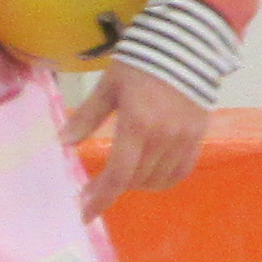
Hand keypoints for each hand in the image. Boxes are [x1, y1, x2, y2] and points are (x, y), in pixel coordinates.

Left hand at [71, 63, 209, 213]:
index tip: (84, 214)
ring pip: (157, 180)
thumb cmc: (141, 62)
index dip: (100, 197)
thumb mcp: (108, 86)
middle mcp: (163, 137)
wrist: (187, 46)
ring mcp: (184, 139)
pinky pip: (180, 171)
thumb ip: (87, 116)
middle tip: (95, 183)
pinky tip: (148, 171)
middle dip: (113, 187)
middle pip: (135, 180)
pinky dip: (162, 178)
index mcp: (137, 124)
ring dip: (136, 183)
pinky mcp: (198, 137)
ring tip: (122, 173)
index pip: (117, 173)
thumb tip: (63, 142)